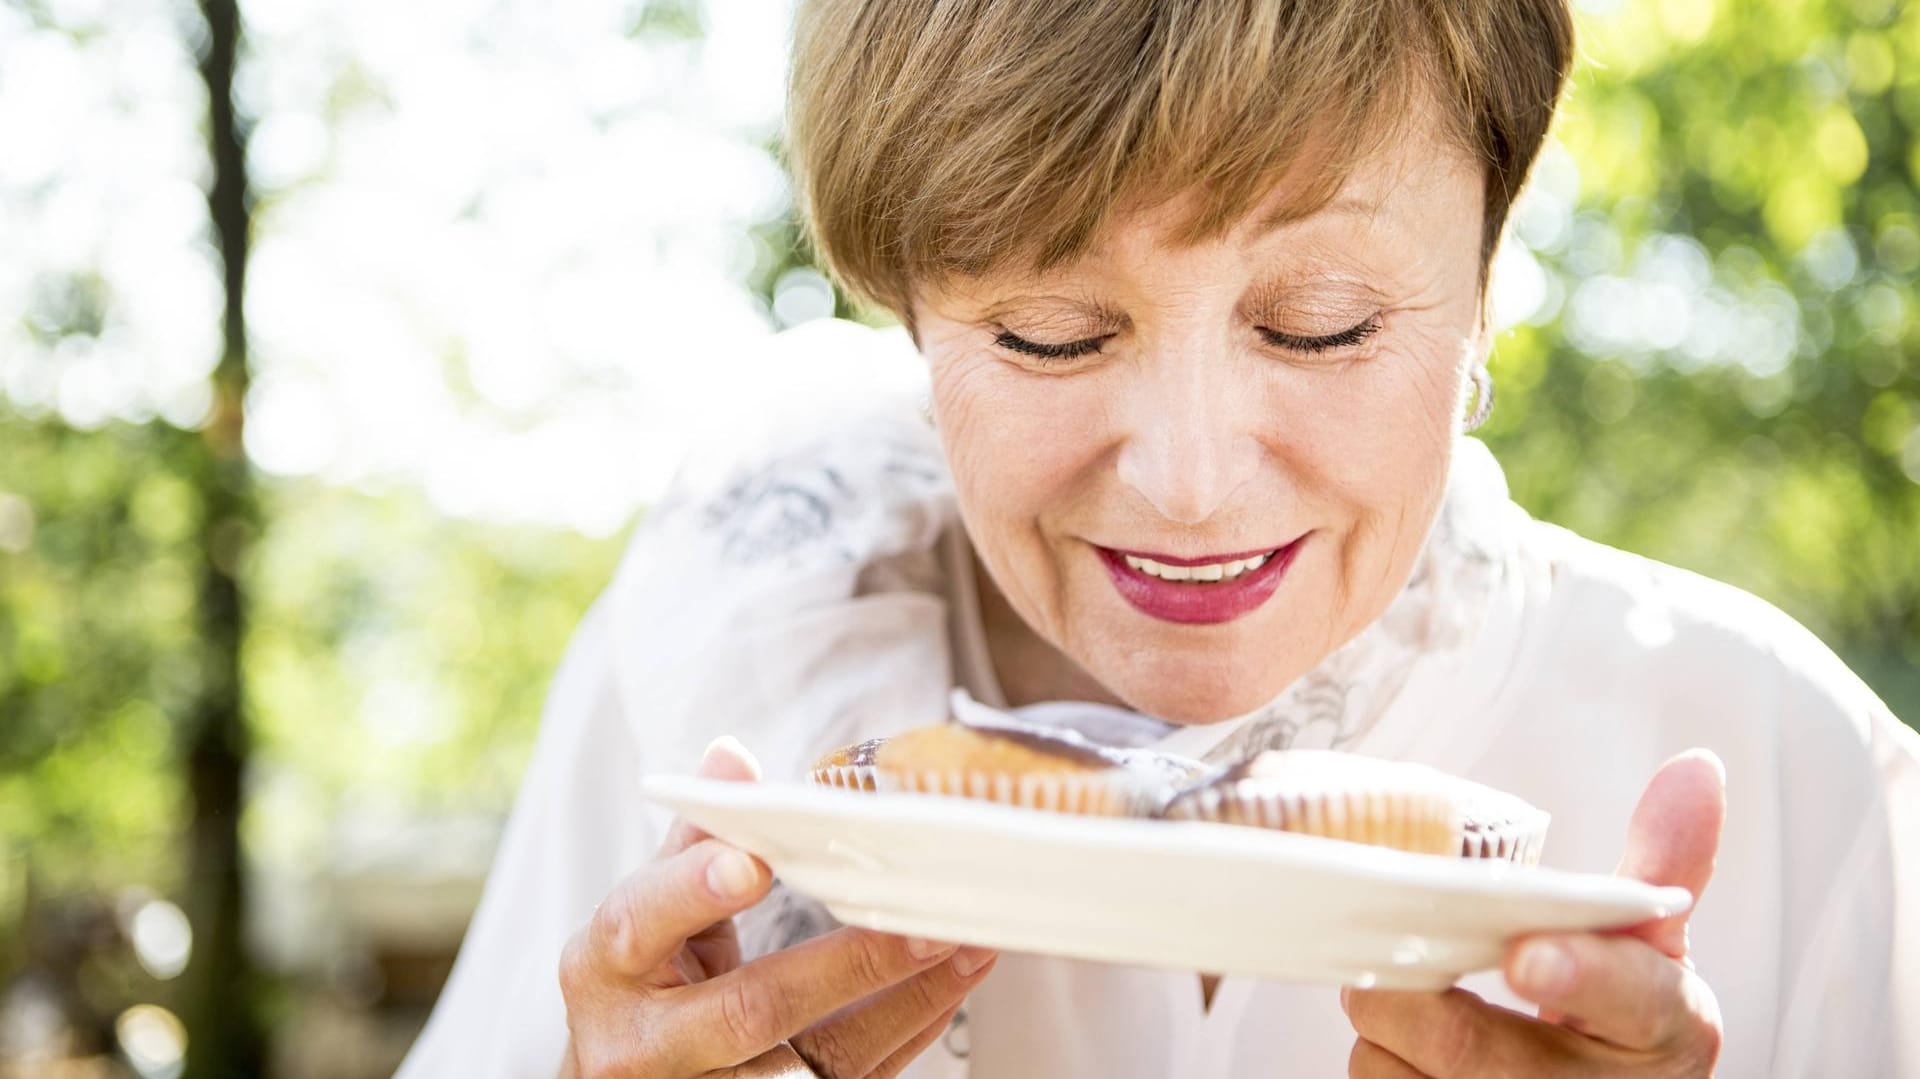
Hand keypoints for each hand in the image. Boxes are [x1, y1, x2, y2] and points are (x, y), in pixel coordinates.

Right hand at [558, 736, 997, 1077]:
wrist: (611, 1077)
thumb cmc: (632, 988)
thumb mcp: (640, 915)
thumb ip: (691, 843)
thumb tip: (731, 760)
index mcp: (603, 967)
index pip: (642, 923)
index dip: (695, 890)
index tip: (756, 862)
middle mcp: (642, 1043)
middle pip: (750, 1011)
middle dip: (846, 967)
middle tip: (922, 922)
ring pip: (815, 1062)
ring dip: (902, 1002)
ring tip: (964, 947)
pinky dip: (904, 1032)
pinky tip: (947, 986)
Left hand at [1342, 749, 1726, 1076]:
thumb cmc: (1620, 1018)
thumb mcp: (1655, 949)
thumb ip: (1663, 862)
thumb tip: (1694, 765)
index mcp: (1664, 1026)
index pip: (1629, 999)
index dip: (1576, 975)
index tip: (1527, 954)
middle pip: (1468, 1044)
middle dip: (1407, 989)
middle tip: (1395, 946)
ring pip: (1399, 1072)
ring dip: (1383, 1024)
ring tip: (1411, 998)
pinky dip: (1378, 1057)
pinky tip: (1404, 1044)